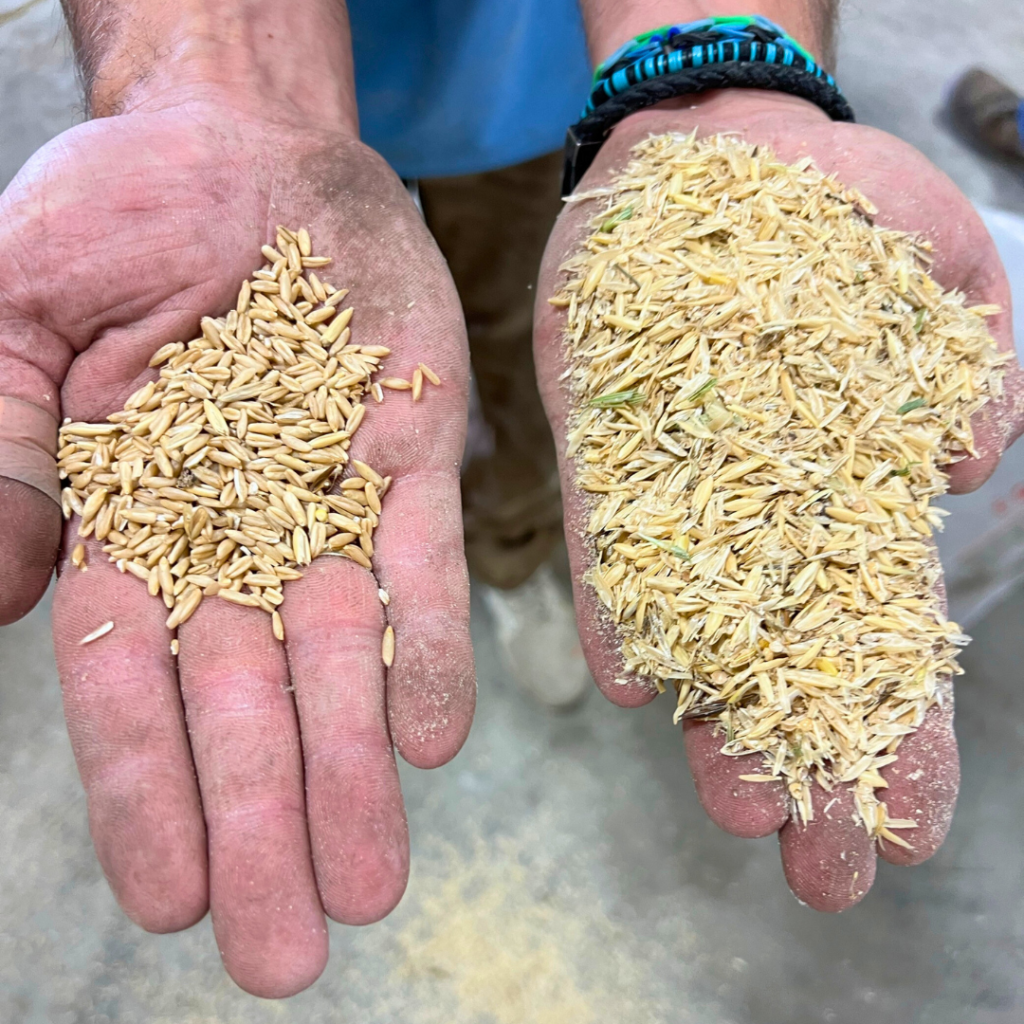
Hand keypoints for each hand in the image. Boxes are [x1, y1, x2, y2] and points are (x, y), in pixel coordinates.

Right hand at [0, 89, 474, 994]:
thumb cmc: (119, 218)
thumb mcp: (14, 314)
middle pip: (247, 706)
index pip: (134, 684)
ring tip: (370, 884)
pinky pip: (420, 567)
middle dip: (265, 824)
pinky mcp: (410, 457)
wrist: (246, 152)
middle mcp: (237, 536)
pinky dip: (427, 648)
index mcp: (130, 521)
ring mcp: (329, 502)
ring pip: (343, 662)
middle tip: (283, 951)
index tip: (167, 899)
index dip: (149, 790)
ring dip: (356, 773)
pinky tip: (432, 738)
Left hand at [535, 90, 1023, 910]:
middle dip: (808, 759)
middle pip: (792, 652)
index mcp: (856, 481)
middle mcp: (764, 505)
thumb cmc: (833, 200)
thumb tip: (965, 464)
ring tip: (735, 806)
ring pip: (700, 619)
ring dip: (715, 713)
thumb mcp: (935, 253)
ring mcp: (678, 480)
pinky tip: (633, 679)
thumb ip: (973, 358)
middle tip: (817, 871)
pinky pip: (606, 538)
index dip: (901, 728)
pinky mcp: (600, 446)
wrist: (702, 151)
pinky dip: (618, 603)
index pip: (886, 626)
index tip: (907, 826)